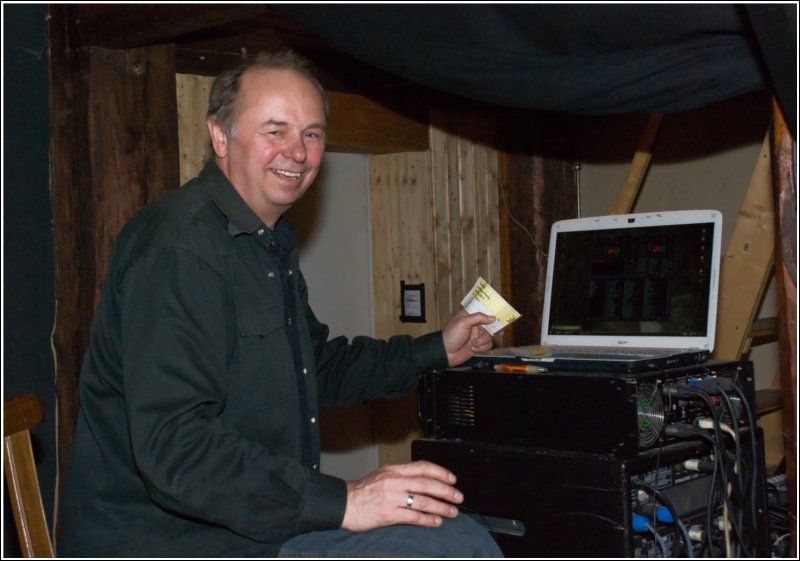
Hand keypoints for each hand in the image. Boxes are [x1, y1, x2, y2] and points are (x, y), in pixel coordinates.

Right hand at [341, 461, 462, 531]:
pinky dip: (427, 519)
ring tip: (452, 512)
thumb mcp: (382, 475)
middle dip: (446, 491)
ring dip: (441, 507)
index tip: (452, 479)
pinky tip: (436, 521)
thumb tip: (422, 479)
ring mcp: (392, 498)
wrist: (343, 503)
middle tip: (458, 497)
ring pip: (423, 500)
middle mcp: (394, 481)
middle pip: (427, 484)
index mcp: (394, 470)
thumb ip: (401, 476)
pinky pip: (413, 516)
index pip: (423, 467)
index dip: (440, 472)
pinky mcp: (388, 514)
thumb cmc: (362, 491)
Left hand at [442, 308, 494, 365]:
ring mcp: (477, 335)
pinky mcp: (479, 345)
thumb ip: (478, 318)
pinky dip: (482, 348)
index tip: (500, 314)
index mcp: (470, 315)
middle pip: (490, 324)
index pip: (484, 310)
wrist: (446, 353)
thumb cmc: (451, 335)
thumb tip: (493, 318)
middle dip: (492, 329)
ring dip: (483, 341)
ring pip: (490, 336)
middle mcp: (475, 324)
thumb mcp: (463, 322)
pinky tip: (473, 349)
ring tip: (473, 344)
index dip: (492, 311)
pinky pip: (488, 345)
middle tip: (499, 331)